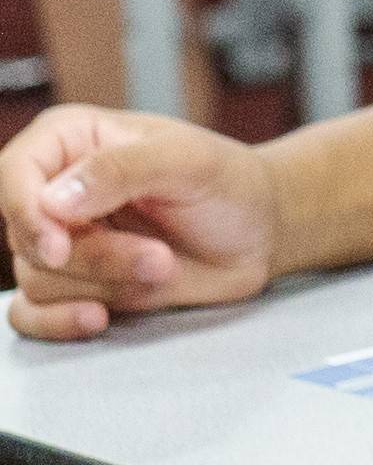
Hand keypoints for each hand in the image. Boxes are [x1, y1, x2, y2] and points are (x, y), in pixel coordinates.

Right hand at [3, 108, 286, 337]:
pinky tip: (97, 319)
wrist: (257, 232)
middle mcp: (56, 191)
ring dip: (102, 284)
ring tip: (162, 267)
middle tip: (158, 257)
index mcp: (71, 141)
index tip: (60, 245)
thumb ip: (122, 169)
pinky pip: (30, 314)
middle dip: (95, 257)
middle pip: (29, 238)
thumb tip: (51, 199)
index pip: (13, 173)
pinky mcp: (73, 285)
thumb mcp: (189, 162)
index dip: (27, 213)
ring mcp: (62, 241)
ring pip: (38, 279)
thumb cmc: (228, 183)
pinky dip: (57, 322)